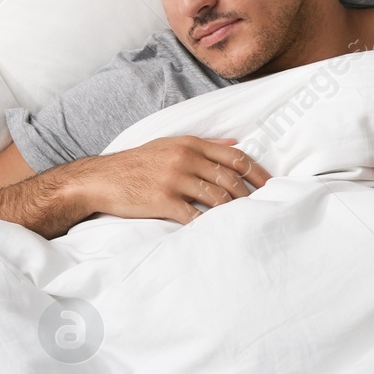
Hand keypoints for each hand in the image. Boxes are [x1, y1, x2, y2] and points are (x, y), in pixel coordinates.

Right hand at [73, 136, 269, 225]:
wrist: (102, 179)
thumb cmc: (138, 163)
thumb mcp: (171, 144)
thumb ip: (205, 144)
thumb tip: (236, 142)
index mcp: (190, 143)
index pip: (235, 157)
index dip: (257, 173)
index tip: (271, 186)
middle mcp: (185, 158)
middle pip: (231, 178)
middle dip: (250, 195)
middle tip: (262, 207)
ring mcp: (174, 180)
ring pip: (217, 197)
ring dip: (234, 211)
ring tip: (243, 220)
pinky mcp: (163, 200)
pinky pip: (195, 216)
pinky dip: (209, 225)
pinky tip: (217, 231)